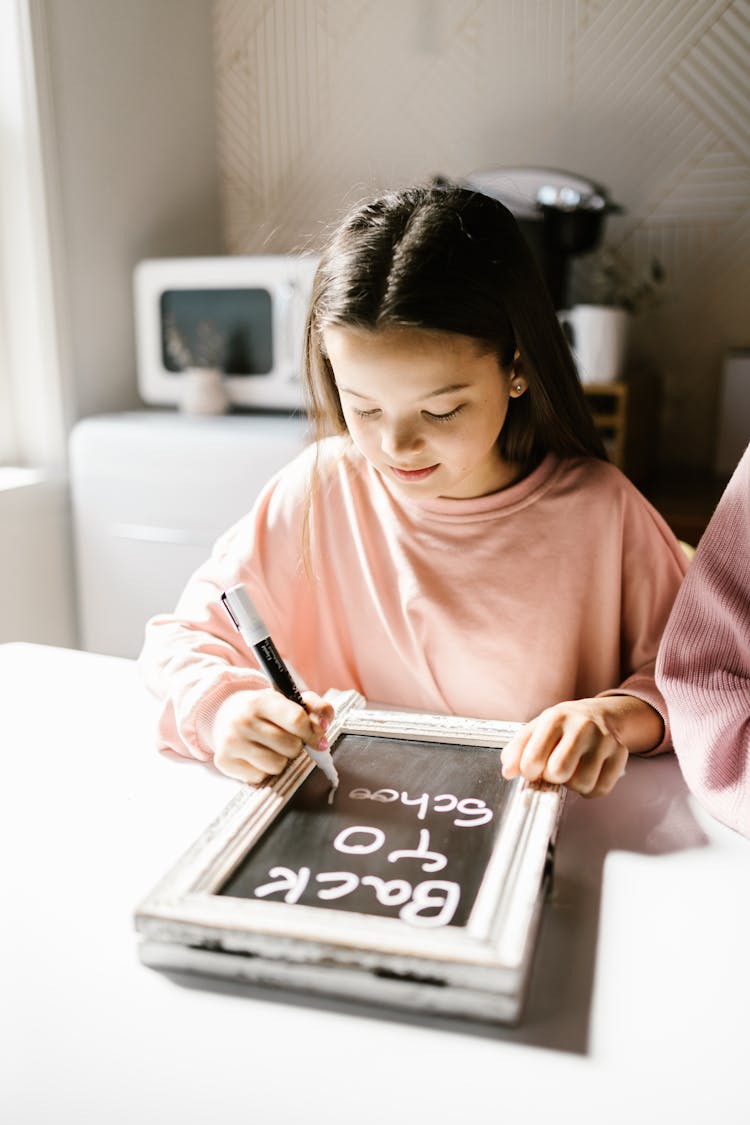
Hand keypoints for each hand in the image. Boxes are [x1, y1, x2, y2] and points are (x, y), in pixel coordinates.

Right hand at [212, 688, 333, 784]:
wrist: (227, 715)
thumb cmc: (267, 710)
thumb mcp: (290, 700)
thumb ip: (316, 708)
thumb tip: (323, 728)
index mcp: (262, 701)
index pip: (297, 720)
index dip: (312, 733)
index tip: (316, 738)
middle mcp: (243, 720)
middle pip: (290, 747)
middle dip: (296, 747)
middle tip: (287, 740)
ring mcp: (232, 741)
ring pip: (276, 766)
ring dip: (281, 761)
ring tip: (272, 749)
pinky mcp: (224, 761)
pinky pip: (259, 777)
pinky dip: (263, 771)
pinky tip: (257, 757)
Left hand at [500, 698, 628, 797]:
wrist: (599, 714)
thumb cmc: (562, 726)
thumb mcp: (536, 729)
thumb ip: (517, 749)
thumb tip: (508, 771)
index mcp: (556, 717)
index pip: (535, 757)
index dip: (528, 772)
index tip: (531, 770)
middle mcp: (583, 726)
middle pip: (559, 772)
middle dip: (551, 777)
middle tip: (553, 769)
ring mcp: (604, 740)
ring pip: (582, 783)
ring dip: (572, 784)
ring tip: (571, 770)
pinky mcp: (620, 754)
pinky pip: (601, 788)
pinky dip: (590, 789)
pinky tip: (586, 774)